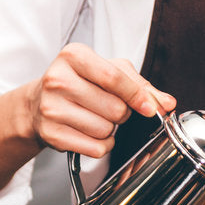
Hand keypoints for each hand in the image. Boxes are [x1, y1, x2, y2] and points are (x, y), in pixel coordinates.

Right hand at [25, 43, 176, 156]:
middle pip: (114, 109)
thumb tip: (167, 103)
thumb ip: (140, 85)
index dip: (137, 96)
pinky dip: (102, 146)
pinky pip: (95, 148)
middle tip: (109, 108)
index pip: (114, 78)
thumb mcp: (108, 72)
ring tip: (96, 119)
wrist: (38, 103)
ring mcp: (51, 108)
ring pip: (105, 131)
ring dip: (110, 130)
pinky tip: (91, 134)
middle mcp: (58, 80)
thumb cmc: (79, 83)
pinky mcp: (51, 134)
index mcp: (73, 56)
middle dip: (121, 114)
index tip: (150, 108)